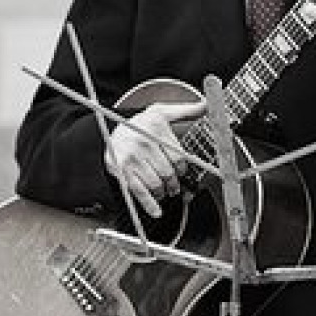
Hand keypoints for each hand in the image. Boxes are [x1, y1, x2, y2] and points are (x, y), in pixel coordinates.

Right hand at [104, 98, 205, 218]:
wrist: (110, 131)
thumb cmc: (138, 125)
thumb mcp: (161, 112)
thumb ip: (185, 110)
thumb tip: (205, 105)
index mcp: (156, 128)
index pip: (178, 156)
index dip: (182, 168)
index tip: (180, 171)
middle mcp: (144, 143)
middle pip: (168, 172)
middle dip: (173, 183)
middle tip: (173, 186)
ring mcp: (132, 158)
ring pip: (156, 183)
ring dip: (162, 192)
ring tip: (163, 191)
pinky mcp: (122, 171)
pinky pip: (139, 191)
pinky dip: (148, 204)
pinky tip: (156, 211)